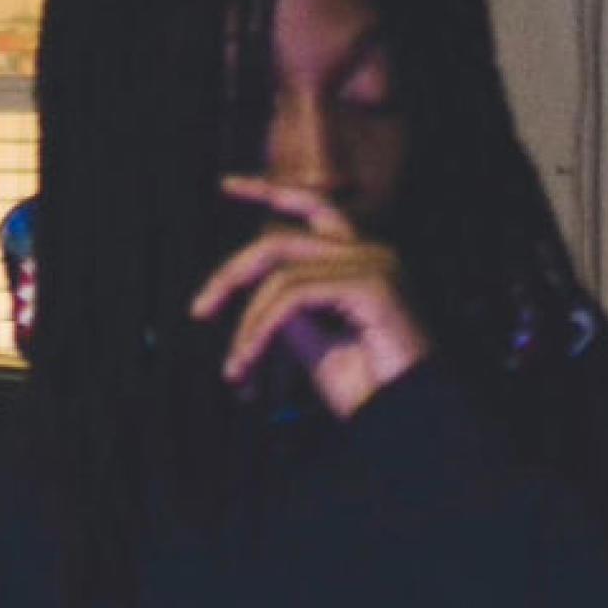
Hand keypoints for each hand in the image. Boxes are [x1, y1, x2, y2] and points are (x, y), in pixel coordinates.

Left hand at [190, 178, 430, 420]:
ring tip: (237, 370)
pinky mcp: (371, 285)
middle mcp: (372, 253)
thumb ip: (288, 309)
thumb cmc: (370, 389)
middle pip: (279, 241)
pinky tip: (249, 363)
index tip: (226, 185)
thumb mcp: (315, 343)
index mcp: (363, 259)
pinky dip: (262, 330)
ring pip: (281, 274)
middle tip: (199, 311)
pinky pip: (293, 297)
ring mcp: (375, 265)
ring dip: (248, 325)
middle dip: (231, 275)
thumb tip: (252, 295)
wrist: (409, 422)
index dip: (269, 190)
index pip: (312, 205)